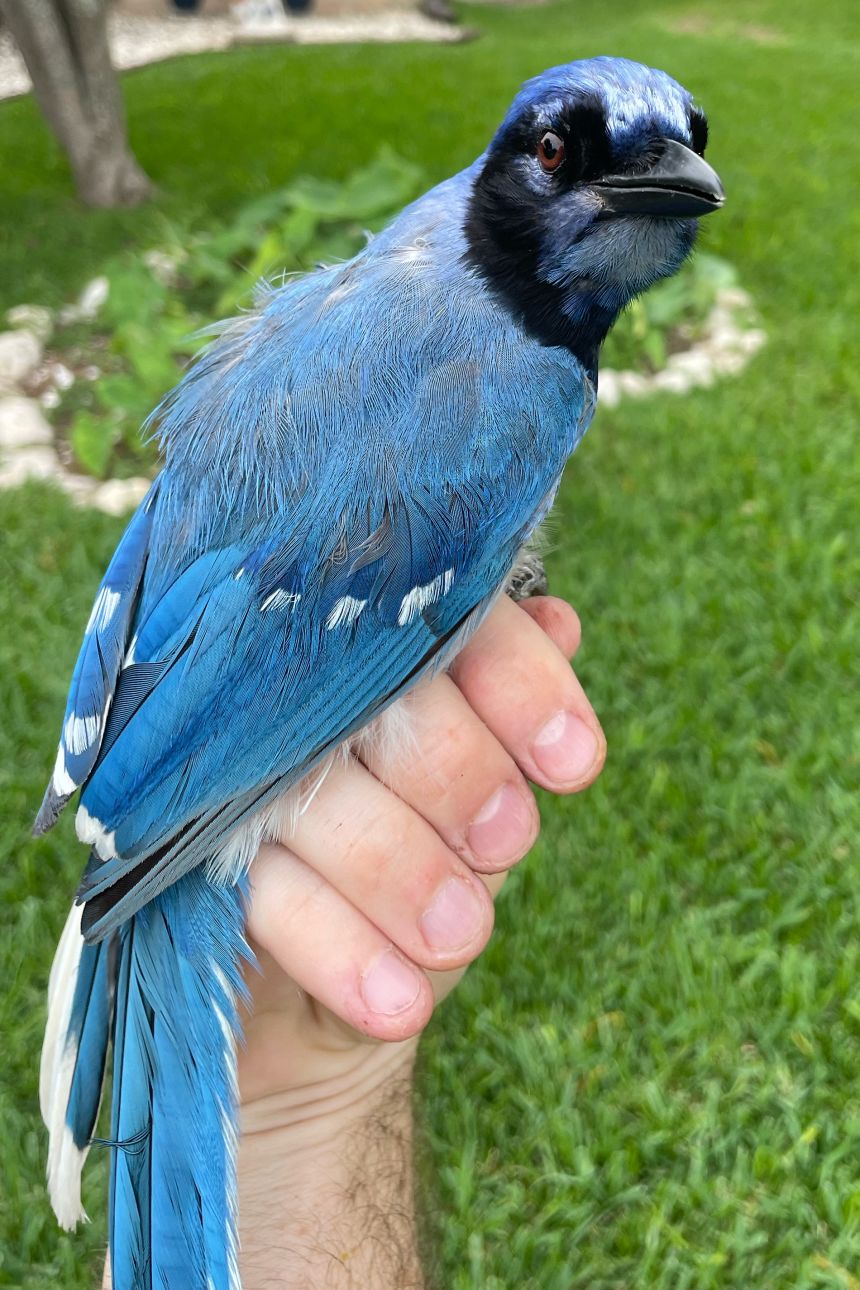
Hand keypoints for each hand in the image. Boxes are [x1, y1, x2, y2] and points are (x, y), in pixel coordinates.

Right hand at [239, 594, 605, 1104]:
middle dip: (456, 772)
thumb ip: (507, 723)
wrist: (317, 1016)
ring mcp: (230, 781)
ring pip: (311, 791)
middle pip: (372, 695)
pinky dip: (342, 946)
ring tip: (461, 937)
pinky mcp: (187, 865)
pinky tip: (399, 1001)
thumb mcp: (474, 816)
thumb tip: (561, 625)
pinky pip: (267, 890)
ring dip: (401, 867)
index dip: (519, 680)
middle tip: (506, 843)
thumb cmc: (410, 881)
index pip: (446, 624)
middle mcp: (294, 700)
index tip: (575, 765)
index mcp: (372, 661)